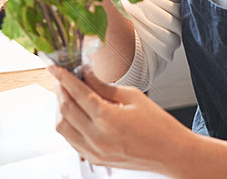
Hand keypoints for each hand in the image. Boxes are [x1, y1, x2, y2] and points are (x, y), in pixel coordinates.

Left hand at [49, 64, 190, 173]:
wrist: (172, 154)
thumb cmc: (159, 126)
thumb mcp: (133, 97)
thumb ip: (104, 86)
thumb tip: (85, 74)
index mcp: (108, 118)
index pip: (76, 92)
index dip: (62, 77)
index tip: (54, 67)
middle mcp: (97, 137)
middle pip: (64, 109)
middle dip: (60, 89)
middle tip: (63, 79)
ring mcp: (95, 151)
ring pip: (62, 126)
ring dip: (60, 108)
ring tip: (68, 96)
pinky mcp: (95, 159)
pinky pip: (70, 140)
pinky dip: (68, 124)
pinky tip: (75, 114)